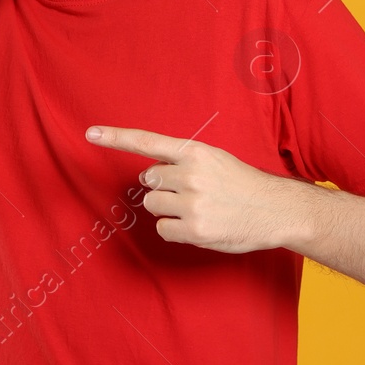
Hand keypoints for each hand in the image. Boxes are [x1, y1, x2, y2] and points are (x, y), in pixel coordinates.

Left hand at [85, 124, 303, 253]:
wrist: (274, 210)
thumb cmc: (241, 184)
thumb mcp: (214, 159)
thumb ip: (181, 161)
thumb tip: (148, 173)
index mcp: (195, 152)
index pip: (148, 141)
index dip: (116, 138)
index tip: (90, 134)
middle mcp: (190, 174)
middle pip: (149, 181)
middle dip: (163, 187)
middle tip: (191, 193)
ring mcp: (191, 203)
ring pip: (153, 205)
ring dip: (168, 209)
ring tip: (198, 209)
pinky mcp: (194, 230)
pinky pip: (163, 229)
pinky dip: (175, 231)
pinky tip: (198, 226)